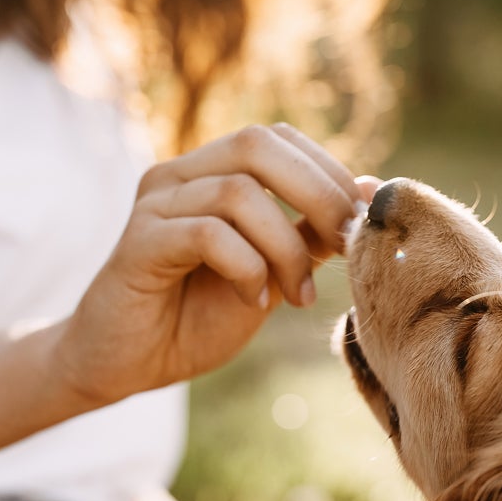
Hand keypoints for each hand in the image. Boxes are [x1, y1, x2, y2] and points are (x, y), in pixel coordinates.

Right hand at [52, 122, 376, 407]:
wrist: (129, 362)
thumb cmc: (200, 314)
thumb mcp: (274, 270)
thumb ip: (313, 232)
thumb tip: (372, 191)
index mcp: (211, 170)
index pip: (279, 138)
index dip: (329, 173)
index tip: (359, 225)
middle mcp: (179, 174)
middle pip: (258, 145)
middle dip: (317, 195)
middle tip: (343, 248)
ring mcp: (155, 203)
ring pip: (238, 193)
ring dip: (285, 248)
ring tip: (295, 295)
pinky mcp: (138, 241)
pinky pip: (208, 234)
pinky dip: (247, 268)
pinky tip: (252, 301)